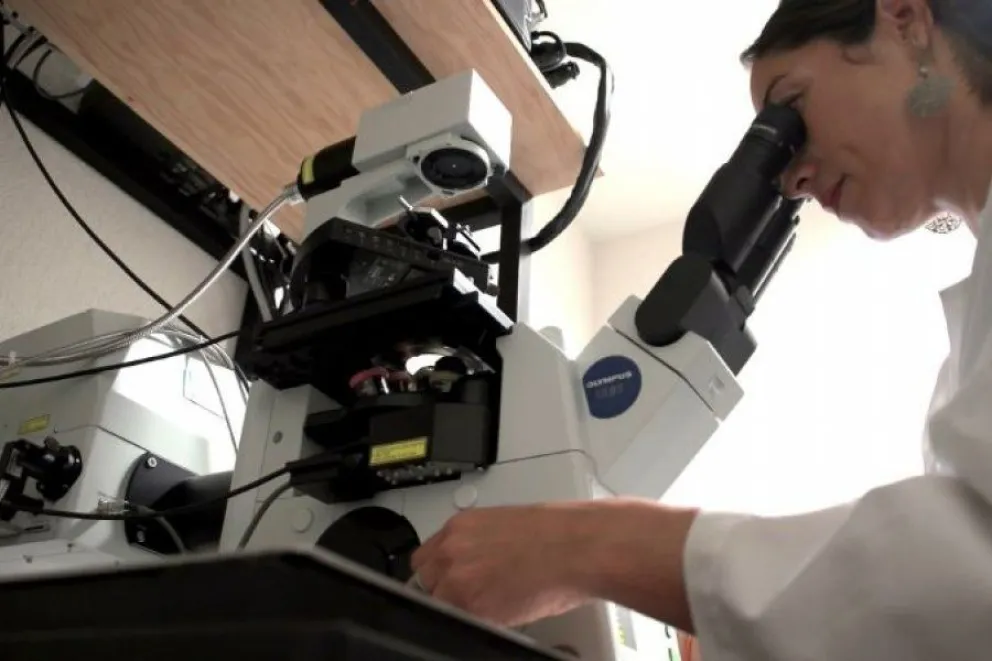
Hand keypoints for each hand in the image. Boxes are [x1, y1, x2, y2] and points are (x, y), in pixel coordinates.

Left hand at [410, 498, 698, 632]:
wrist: (580, 547)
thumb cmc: (558, 534)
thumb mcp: (505, 526)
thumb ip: (478, 543)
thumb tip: (474, 563)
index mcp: (460, 526)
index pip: (425, 557)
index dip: (438, 573)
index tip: (448, 581)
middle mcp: (453, 549)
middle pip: (424, 580)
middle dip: (442, 589)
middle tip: (468, 595)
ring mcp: (459, 579)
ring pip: (438, 603)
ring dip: (457, 606)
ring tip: (492, 603)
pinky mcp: (472, 606)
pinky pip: (459, 622)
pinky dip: (476, 621)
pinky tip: (501, 613)